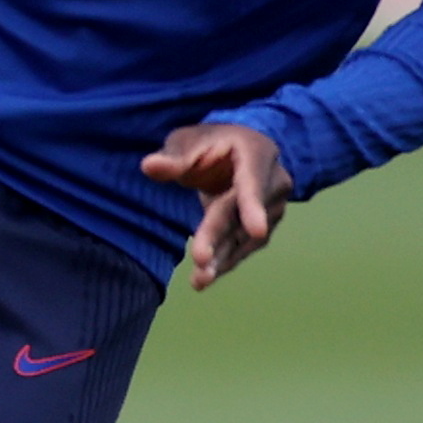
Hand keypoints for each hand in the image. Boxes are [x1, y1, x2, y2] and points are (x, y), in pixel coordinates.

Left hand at [141, 118, 293, 288]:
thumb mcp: (187, 141)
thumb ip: (173, 157)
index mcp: (257, 153)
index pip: (253, 182)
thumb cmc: (209, 143)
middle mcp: (273, 182)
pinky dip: (224, 261)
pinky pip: (243, 246)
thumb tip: (149, 166)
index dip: (254, 206)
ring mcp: (272, 208)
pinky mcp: (263, 227)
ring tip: (199, 280)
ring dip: (223, 259)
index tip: (256, 230)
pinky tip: (204, 278)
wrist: (235, 152)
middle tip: (200, 260)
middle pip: (242, 215)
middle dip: (220, 237)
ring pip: (245, 238)